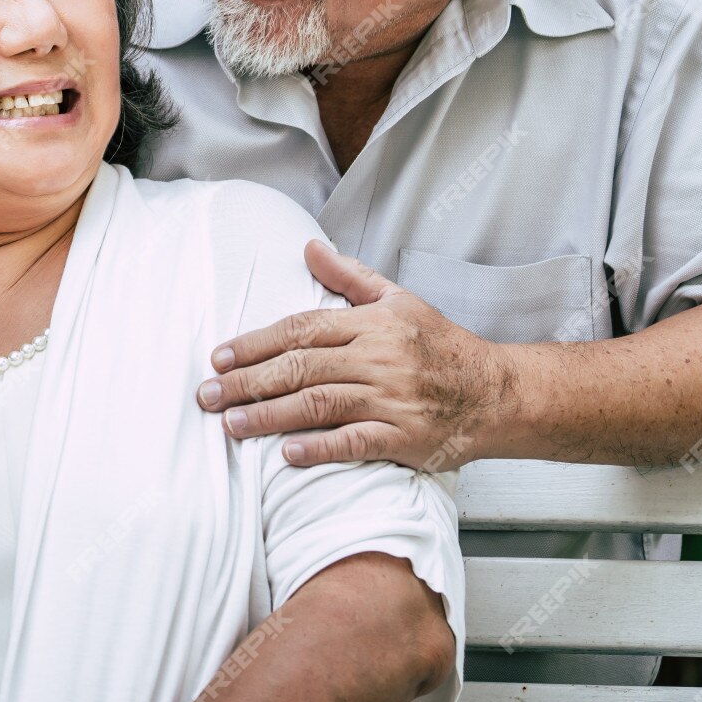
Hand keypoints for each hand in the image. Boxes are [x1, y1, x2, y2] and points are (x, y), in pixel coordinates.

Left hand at [195, 240, 512, 469]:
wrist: (494, 393)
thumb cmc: (442, 345)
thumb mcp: (398, 300)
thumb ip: (349, 276)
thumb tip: (308, 247)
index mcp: (372, 324)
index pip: (302, 329)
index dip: (257, 342)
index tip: (220, 356)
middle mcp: (378, 358)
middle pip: (300, 368)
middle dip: (248, 382)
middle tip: (207, 395)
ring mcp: (390, 399)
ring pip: (319, 404)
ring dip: (269, 416)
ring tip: (230, 425)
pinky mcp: (403, 437)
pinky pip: (355, 443)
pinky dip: (321, 448)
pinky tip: (288, 454)